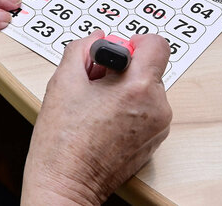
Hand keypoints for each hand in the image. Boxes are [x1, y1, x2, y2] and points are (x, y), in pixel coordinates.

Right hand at [21, 31, 171, 204]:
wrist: (67, 183)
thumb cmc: (63, 142)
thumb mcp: (63, 82)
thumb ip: (81, 49)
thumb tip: (96, 39)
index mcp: (139, 88)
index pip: (157, 44)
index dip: (134, 43)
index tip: (115, 52)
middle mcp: (157, 108)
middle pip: (148, 69)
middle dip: (122, 70)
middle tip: (93, 84)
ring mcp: (159, 128)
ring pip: (146, 91)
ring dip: (124, 90)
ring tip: (94, 107)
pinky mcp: (154, 142)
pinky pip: (146, 112)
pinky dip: (128, 110)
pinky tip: (102, 121)